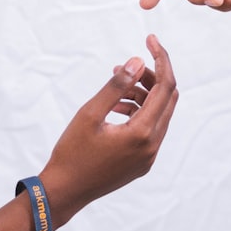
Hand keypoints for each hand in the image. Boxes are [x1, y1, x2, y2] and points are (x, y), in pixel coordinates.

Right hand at [39, 34, 177, 225]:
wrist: (64, 192)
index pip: (165, 87)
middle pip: (167, 99)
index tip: (150, 39)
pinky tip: (114, 106)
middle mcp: (152, 146)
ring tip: (116, 83)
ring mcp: (149, 157)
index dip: (161, 59)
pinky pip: (149, 129)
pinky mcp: (141, 162)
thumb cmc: (71, 153)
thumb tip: (137, 61)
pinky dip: (138, 112)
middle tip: (130, 64)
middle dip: (152, 76)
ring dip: (142, 94)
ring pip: (158, 114)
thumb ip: (116, 86)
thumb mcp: (89, 114)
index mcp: (142, 134)